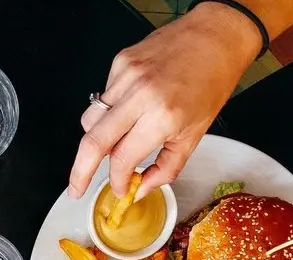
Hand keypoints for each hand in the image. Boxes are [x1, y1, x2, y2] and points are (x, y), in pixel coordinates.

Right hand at [67, 4, 260, 199]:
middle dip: (80, 172)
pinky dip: (109, 113)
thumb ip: (166, 168)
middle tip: (76, 188)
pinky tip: (130, 109)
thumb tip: (141, 188)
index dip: (117, 181)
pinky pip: (103, 98)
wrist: (216, 37)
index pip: (122, 159)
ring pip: (90, 120)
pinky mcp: (120, 62)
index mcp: (162, 117)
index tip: (119, 189)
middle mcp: (140, 95)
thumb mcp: (195, 135)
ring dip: (96, 140)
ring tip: (113, 144)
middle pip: (92, 142)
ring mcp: (126, 76)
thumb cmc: (211, 83)